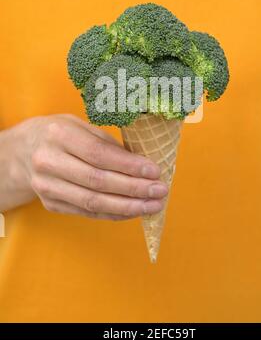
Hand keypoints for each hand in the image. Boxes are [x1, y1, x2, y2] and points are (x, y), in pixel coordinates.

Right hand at [2, 114, 166, 219]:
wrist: (21, 152)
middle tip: (160, 191)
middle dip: (134, 189)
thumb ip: (107, 143)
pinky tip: (133, 210)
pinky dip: (113, 214)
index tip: (154, 171)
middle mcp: (48, 161)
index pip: (99, 154)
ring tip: (153, 205)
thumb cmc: (58, 134)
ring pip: (93, 203)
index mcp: (58, 135)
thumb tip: (141, 163)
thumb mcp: (79, 125)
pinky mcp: (50, 204)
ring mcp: (46, 186)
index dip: (129, 166)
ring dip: (128, 207)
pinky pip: (87, 213)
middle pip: (98, 181)